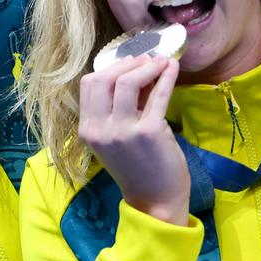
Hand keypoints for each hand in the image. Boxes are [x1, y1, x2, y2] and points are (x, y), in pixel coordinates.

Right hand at [78, 55, 189, 225]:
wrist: (155, 200)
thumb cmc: (136, 167)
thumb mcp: (115, 138)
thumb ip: (118, 108)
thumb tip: (135, 71)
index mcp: (87, 129)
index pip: (88, 84)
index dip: (110, 68)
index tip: (129, 64)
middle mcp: (99, 129)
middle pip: (104, 78)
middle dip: (128, 63)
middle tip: (146, 60)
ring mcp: (122, 131)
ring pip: (127, 81)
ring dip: (147, 66)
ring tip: (161, 63)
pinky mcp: (149, 132)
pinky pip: (157, 94)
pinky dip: (166, 76)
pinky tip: (173, 69)